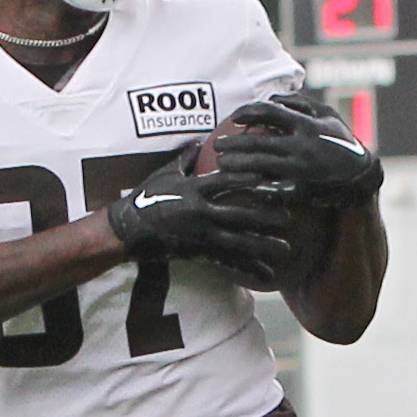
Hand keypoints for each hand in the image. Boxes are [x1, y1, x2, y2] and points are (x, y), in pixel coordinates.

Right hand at [107, 148, 295, 282]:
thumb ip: (185, 159)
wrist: (127, 230)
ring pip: (238, 241)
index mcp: (194, 189)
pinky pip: (227, 261)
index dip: (248, 178)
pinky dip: (247, 268)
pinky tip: (266, 275)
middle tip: (288, 217)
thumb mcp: (164, 174)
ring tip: (285, 249)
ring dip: (263, 246)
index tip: (270, 176)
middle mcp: (200, 212)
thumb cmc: (145, 198)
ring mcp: (200, 234)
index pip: (226, 181)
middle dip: (265, 216)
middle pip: (239, 213)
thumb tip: (199, 142)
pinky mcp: (198, 252)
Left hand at [212, 94, 383, 207]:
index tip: (234, 117)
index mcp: (306, 125)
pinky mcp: (301, 188)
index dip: (248, 112)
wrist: (360, 175)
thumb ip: (299, 104)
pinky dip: (255, 187)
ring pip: (260, 167)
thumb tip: (272, 97)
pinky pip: (272, 188)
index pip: (269, 111)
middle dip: (234, 144)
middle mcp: (302, 146)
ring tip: (221, 165)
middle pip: (258, 143)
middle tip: (217, 145)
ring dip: (238, 166)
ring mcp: (300, 169)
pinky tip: (240, 185)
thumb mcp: (326, 114)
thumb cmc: (341, 140)